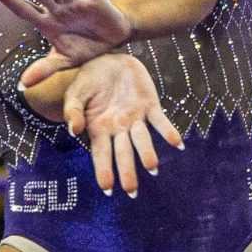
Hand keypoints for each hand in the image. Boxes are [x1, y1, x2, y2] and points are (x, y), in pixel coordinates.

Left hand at [0, 0, 134, 86]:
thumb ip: (45, 69)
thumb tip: (23, 84)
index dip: (9, 0)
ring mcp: (75, 3)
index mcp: (48, 23)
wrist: (113, 40)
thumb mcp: (64, 61)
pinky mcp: (95, 0)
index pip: (24, 10)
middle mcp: (58, 9)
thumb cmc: (85, 47)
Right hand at [60, 51, 182, 196]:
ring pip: (142, 140)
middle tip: (132, 192)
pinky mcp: (150, 105)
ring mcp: (135, 119)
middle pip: (123, 153)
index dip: (104, 171)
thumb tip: (74, 130)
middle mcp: (118, 129)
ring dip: (147, 153)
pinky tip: (178, 143)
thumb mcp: (75, 94)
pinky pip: (160, 121)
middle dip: (127, 172)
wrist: (106, 60)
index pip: (101, 155)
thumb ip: (73, 111)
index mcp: (98, 130)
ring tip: (152, 167)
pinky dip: (169, 132)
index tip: (107, 189)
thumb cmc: (86, 81)